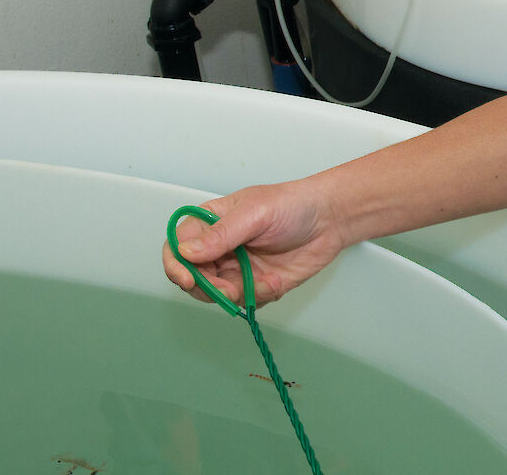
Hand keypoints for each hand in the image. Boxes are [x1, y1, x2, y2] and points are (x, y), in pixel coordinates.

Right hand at [161, 180, 348, 307]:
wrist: (330, 219)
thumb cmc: (292, 205)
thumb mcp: (254, 214)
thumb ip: (221, 234)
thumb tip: (185, 251)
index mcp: (210, 222)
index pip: (178, 246)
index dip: (176, 264)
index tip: (187, 278)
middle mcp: (219, 247)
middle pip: (193, 276)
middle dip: (207, 288)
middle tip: (227, 290)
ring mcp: (237, 267)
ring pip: (218, 294)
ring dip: (235, 295)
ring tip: (262, 283)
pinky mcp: (256, 283)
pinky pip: (246, 301)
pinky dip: (259, 296)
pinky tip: (276, 281)